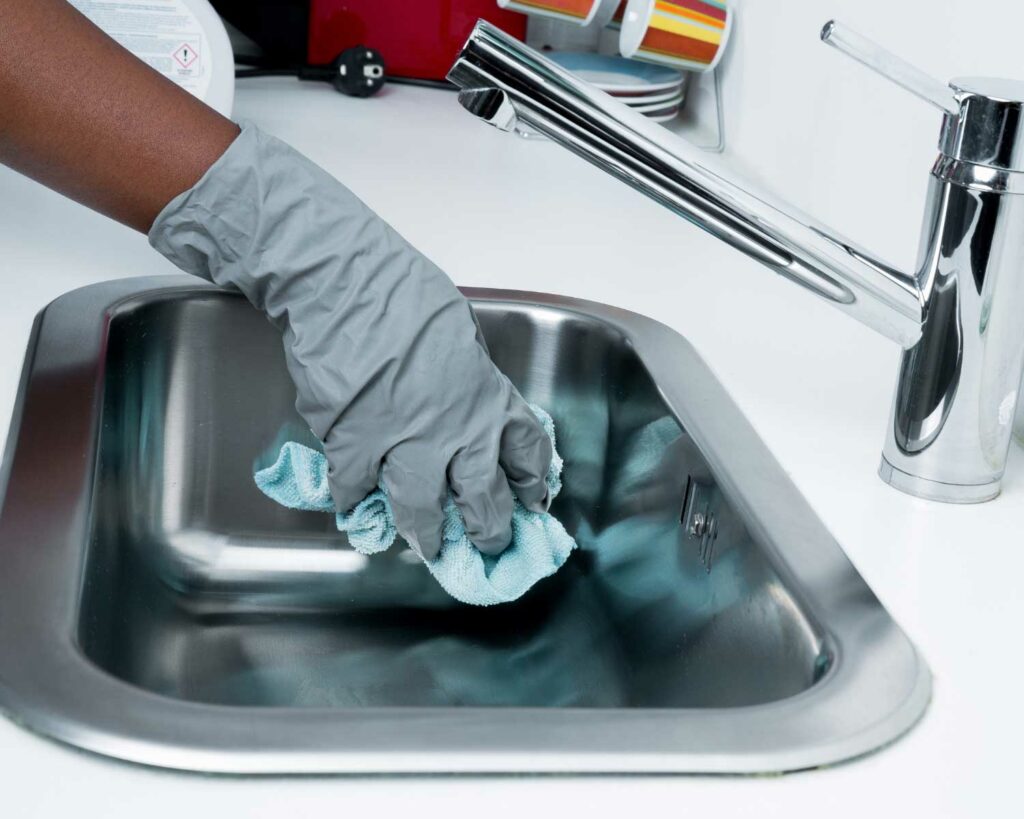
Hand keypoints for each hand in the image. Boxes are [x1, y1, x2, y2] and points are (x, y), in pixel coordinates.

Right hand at [149, 125, 551, 558]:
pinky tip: (355, 512)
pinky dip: (355, 504)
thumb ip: (467, 378)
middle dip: (488, 531)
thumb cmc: (403, 295)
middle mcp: (455, 432)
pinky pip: (357, 491)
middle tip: (487, 546)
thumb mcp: (459, 335)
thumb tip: (461, 399)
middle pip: (482, 500)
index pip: (525, 452)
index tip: (532, 501)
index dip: (530, 483)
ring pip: (422, 512)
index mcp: (486, 398)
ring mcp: (405, 445)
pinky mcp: (355, 448)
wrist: (345, 286)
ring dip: (425, 534)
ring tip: (427, 547)